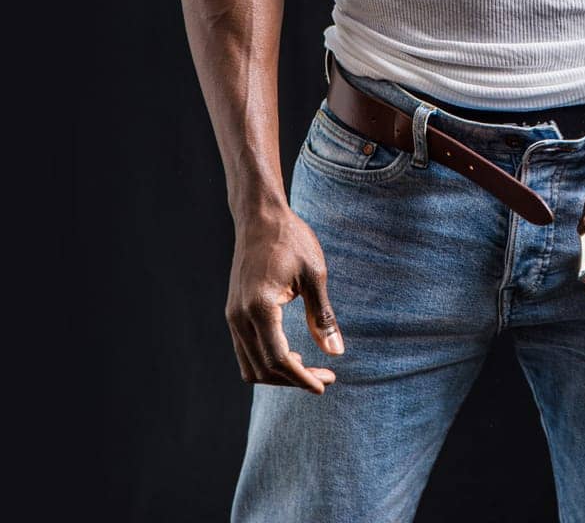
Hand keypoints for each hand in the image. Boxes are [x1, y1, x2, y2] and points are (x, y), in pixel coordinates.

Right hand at [226, 206, 343, 391]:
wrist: (260, 216)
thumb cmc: (291, 239)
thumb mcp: (314, 274)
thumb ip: (322, 316)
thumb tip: (336, 353)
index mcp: (260, 308)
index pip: (278, 360)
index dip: (302, 378)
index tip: (325, 384)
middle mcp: (240, 317)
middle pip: (263, 369)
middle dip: (294, 379)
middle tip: (325, 376)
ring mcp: (233, 316)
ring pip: (250, 365)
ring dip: (278, 374)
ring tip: (308, 367)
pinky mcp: (233, 312)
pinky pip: (245, 351)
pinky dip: (266, 360)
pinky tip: (290, 353)